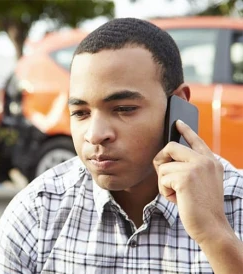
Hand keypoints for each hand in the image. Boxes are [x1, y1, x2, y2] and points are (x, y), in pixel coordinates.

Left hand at [153, 120, 226, 244]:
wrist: (211, 226)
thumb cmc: (202, 208)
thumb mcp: (200, 183)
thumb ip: (189, 168)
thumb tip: (166, 159)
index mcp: (211, 162)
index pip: (197, 140)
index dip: (185, 130)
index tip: (177, 122)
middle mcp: (205, 161)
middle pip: (170, 147)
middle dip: (161, 161)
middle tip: (165, 177)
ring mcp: (196, 167)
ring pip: (163, 166)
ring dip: (164, 183)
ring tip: (178, 195)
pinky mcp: (185, 177)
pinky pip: (162, 178)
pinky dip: (164, 191)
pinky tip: (177, 199)